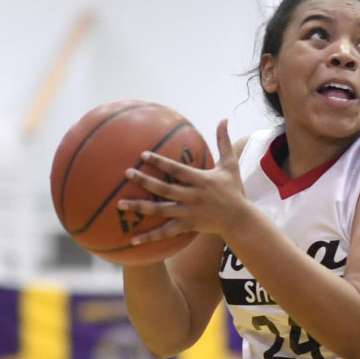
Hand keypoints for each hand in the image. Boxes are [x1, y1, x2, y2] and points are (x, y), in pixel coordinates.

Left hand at [118, 119, 246, 241]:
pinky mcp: (187, 226)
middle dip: (145, 181)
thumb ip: (224, 141)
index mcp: (202, 180)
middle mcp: (193, 197)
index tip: (143, 155)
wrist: (239, 219)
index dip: (160, 162)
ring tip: (120, 203)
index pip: (177, 170)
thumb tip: (223, 118)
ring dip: (140, 208)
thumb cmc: (233, 189)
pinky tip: (133, 240)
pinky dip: (150, 237)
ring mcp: (189, 213)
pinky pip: (166, 232)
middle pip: (165, 189)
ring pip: (161, 211)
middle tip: (127, 173)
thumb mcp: (230, 164)